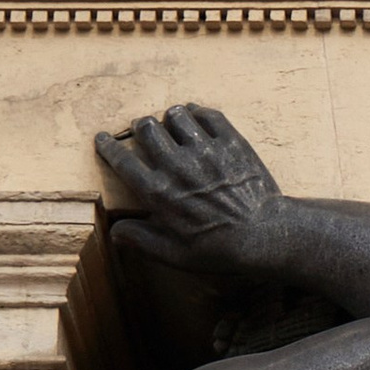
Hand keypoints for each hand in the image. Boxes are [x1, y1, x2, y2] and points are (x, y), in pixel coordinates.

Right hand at [95, 102, 285, 278]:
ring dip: (170, 119)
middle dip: (140, 127)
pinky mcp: (230, 142)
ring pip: (175, 114)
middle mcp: (177, 166)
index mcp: (159, 193)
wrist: (265, 237)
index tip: (103, 139)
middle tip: (144, 131)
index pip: (122, 160)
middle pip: (145, 127)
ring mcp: (205, 151)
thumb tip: (115, 232)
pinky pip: (208, 114)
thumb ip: (143, 240)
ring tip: (174, 126)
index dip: (108, 146)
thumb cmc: (219, 250)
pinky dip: (199, 114)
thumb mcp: (176, 255)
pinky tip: (198, 121)